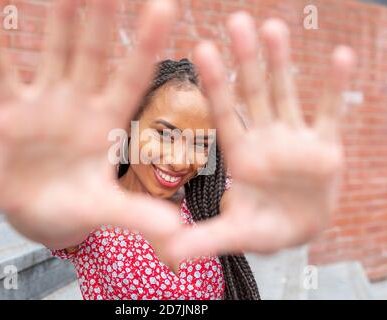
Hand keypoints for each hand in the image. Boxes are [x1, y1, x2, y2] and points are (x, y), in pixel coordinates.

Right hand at [0, 0, 180, 254]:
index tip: (164, 7)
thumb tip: (176, 231)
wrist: (36, 213)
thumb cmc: (76, 209)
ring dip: (57, 19)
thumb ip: (137, 215)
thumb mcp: (105, 210)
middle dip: (103, 17)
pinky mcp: (9, 112)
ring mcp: (45, 103)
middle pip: (94, 54)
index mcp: (109, 123)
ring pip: (53, 52)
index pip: (131, 78)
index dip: (146, 45)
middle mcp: (81, 104)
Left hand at [169, 12, 355, 259]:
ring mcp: (295, 138)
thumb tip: (166, 255)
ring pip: (287, 94)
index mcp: (241, 154)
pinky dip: (336, 87)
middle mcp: (265, 138)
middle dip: (246, 59)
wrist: (300, 229)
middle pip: (254, 93)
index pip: (225, 113)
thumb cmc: (264, 228)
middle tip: (236, 19)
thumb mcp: (236, 234)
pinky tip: (340, 57)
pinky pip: (330, 111)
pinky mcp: (325, 145)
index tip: (203, 48)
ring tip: (274, 27)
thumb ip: (203, 240)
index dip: (216, 83)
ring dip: (282, 62)